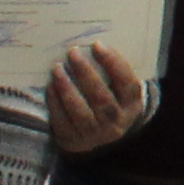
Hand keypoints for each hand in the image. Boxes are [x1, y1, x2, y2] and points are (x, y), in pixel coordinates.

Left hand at [43, 40, 149, 156]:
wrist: (98, 135)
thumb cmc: (109, 101)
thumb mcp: (119, 90)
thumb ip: (113, 73)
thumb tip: (92, 45)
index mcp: (132, 105)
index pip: (126, 83)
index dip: (113, 63)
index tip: (96, 45)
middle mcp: (116, 122)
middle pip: (100, 97)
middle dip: (85, 72)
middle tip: (72, 52)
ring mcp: (94, 134)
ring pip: (79, 110)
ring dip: (66, 87)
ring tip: (57, 68)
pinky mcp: (73, 140)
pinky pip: (62, 120)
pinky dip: (54, 102)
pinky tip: (50, 86)